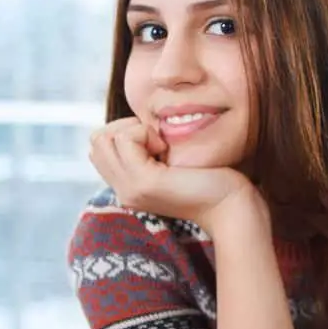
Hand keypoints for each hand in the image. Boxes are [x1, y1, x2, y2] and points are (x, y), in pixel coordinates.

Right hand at [89, 117, 257, 231]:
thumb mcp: (172, 163)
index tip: (157, 143)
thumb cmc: (212, 179)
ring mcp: (130, 189)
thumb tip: (137, 123)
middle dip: (125, 128)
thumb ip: (150, 152)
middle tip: (158, 142)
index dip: (124, 134)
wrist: (231, 206)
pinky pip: (125, 140)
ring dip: (134, 130)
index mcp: (128, 187)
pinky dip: (144, 133)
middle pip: (96, 141)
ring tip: (161, 146)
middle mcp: (123, 191)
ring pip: (103, 138)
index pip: (99, 147)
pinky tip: (166, 149)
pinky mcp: (144, 183)